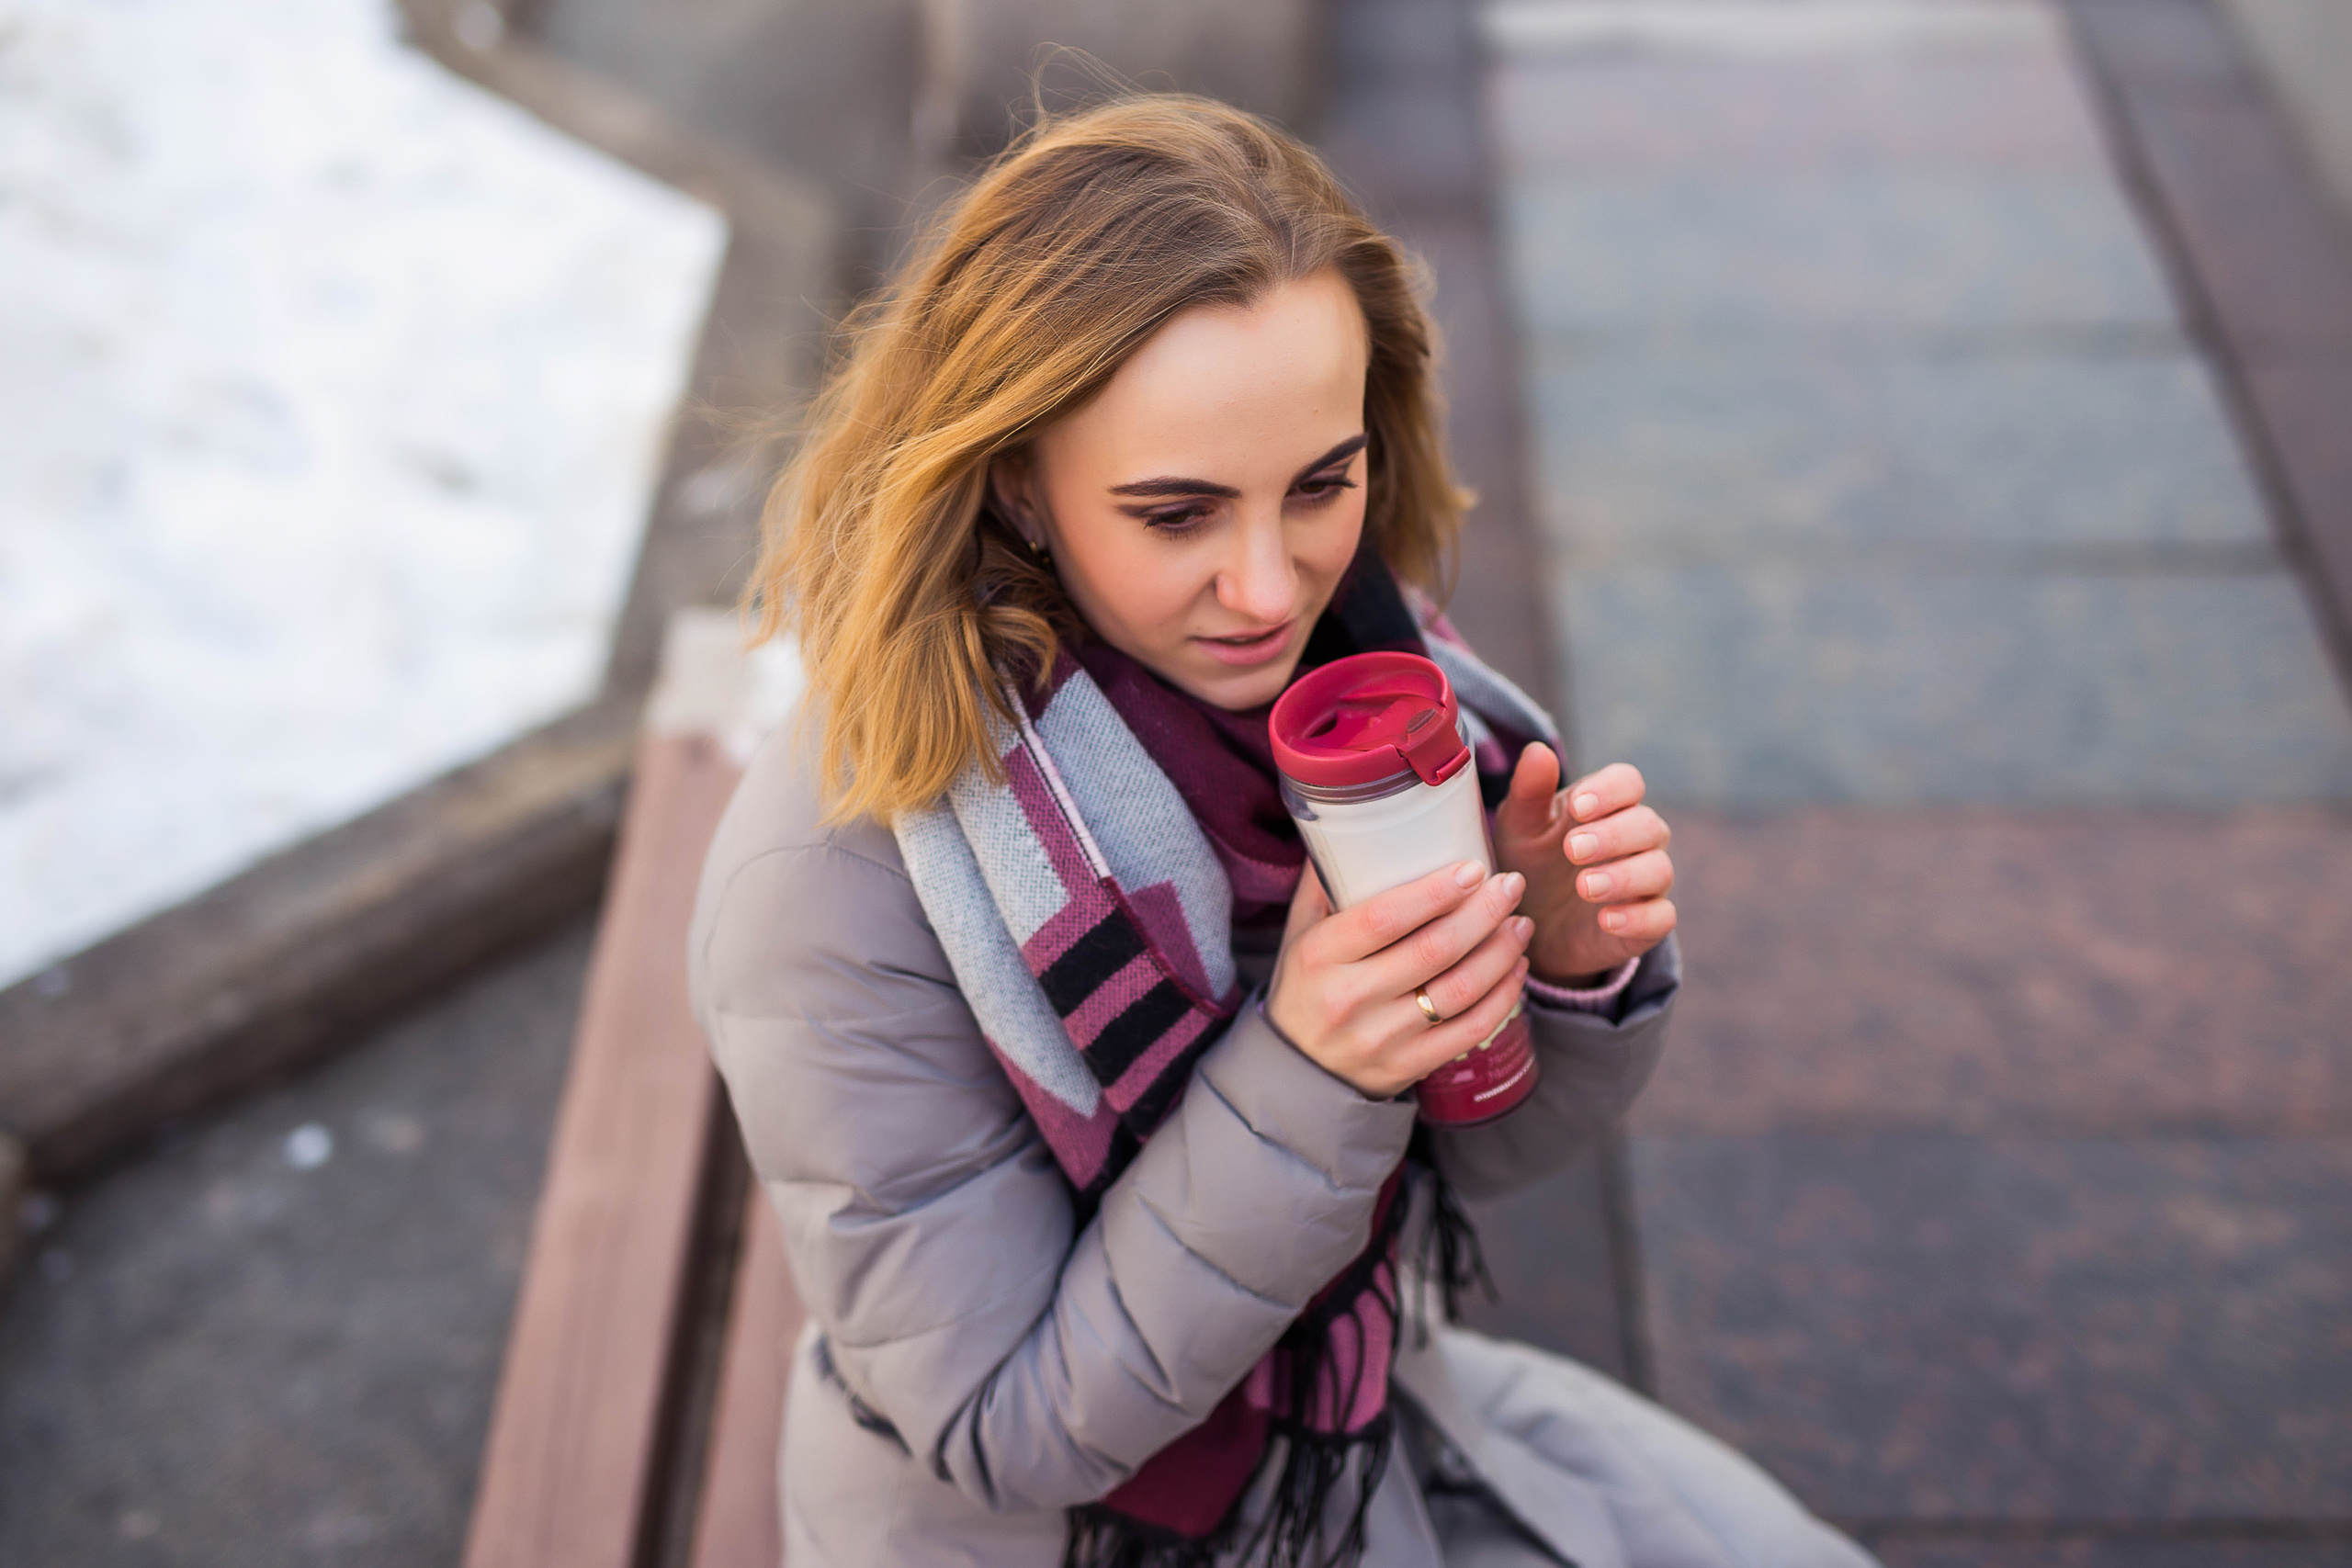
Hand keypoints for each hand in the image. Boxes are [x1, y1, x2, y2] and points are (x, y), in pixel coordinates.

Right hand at [1266, 860, 1533, 1099]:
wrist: (1297, 1072)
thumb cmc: (1305, 987)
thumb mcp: (1300, 933)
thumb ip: (1325, 884)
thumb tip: (1351, 824)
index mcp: (1320, 955)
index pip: (1385, 917)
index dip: (1436, 892)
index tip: (1473, 869)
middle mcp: (1349, 998)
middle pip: (1433, 950)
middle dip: (1484, 913)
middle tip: (1511, 885)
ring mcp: (1380, 1037)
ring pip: (1459, 991)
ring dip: (1501, 952)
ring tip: (1521, 924)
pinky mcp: (1407, 1066)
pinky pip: (1469, 1030)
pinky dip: (1502, 996)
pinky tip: (1515, 968)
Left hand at [1491, 750, 1675, 984]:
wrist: (1532, 925)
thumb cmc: (1530, 863)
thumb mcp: (1519, 828)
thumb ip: (1529, 791)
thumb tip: (1539, 750)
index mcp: (1607, 805)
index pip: (1629, 782)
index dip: (1609, 791)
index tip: (1577, 808)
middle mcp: (1636, 839)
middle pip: (1649, 825)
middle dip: (1613, 835)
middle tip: (1572, 849)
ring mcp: (1646, 882)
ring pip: (1659, 870)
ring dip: (1624, 877)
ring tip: (1584, 886)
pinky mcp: (1647, 923)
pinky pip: (1661, 918)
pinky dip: (1638, 919)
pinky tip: (1605, 920)